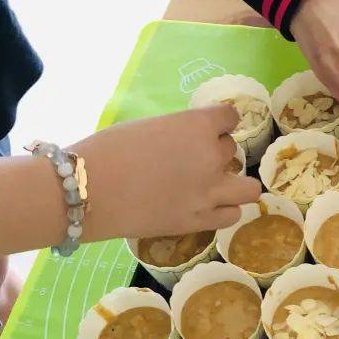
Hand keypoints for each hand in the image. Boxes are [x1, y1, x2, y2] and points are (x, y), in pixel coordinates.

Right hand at [73, 105, 260, 238]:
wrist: (89, 190)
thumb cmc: (109, 149)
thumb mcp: (151, 126)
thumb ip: (179, 132)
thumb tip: (188, 140)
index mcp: (199, 126)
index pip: (230, 117)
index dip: (219, 122)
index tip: (209, 127)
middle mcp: (212, 157)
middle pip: (231, 150)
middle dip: (215, 152)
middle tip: (192, 159)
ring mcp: (209, 192)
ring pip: (248, 188)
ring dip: (234, 183)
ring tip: (215, 185)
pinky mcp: (199, 221)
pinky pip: (232, 214)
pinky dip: (224, 209)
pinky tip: (207, 206)